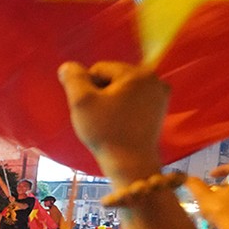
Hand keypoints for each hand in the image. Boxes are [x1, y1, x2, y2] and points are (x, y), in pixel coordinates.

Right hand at [57, 61, 167, 181]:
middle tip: (99, 116)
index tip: (91, 108)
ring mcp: (160, 94)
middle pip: (113, 77)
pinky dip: (124, 107)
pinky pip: (134, 98)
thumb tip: (68, 66)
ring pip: (123, 88)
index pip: (99, 69)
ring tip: (109, 120)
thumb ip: (73, 78)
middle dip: (101, 92)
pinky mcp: (161, 108)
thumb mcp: (81, 102)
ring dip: (111, 100)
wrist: (130, 163)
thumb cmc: (106, 132)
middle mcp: (154, 79)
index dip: (88, 88)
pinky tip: (121, 123)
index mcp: (137, 73)